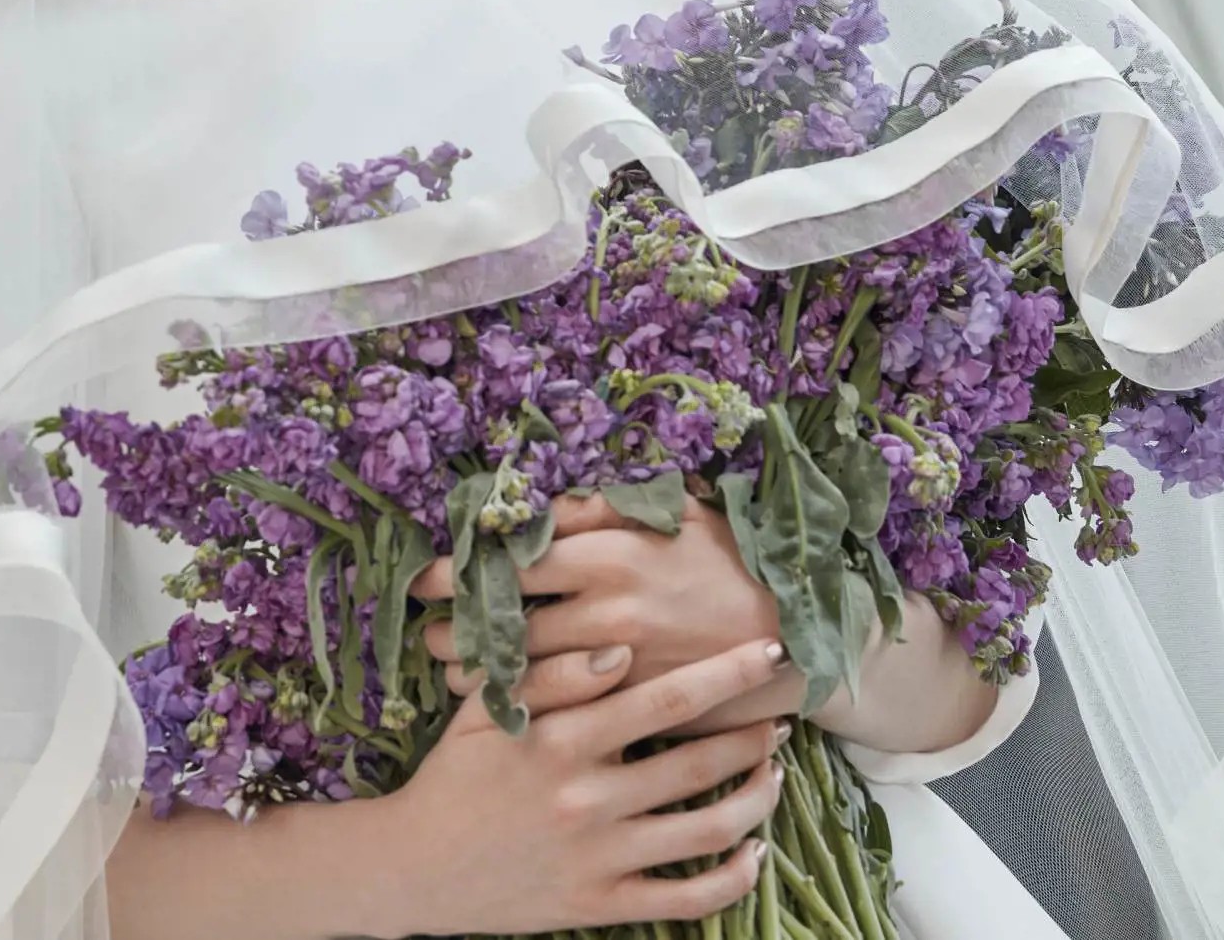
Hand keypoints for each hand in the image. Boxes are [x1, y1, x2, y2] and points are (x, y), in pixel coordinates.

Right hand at [364, 639, 788, 938]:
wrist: (415, 865)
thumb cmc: (457, 773)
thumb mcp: (489, 710)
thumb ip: (552, 674)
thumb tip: (621, 648)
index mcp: (563, 739)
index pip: (666, 697)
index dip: (727, 675)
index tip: (768, 652)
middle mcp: (588, 797)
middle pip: (700, 761)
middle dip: (755, 734)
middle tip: (784, 714)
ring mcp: (600, 856)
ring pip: (708, 829)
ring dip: (757, 799)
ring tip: (776, 774)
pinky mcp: (601, 905)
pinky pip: (688, 898)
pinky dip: (734, 877)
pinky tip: (753, 854)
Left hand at [416, 492, 793, 734]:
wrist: (799, 626)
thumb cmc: (728, 557)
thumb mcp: (668, 511)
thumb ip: (598, 508)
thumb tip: (535, 506)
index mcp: (609, 557)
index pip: (509, 564)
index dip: (456, 574)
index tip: (424, 582)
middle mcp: (606, 614)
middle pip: (504, 629)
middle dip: (456, 636)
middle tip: (431, 635)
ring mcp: (621, 669)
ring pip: (525, 680)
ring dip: (479, 679)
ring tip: (453, 674)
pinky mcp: (637, 711)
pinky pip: (566, 716)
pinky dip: (526, 713)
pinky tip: (504, 708)